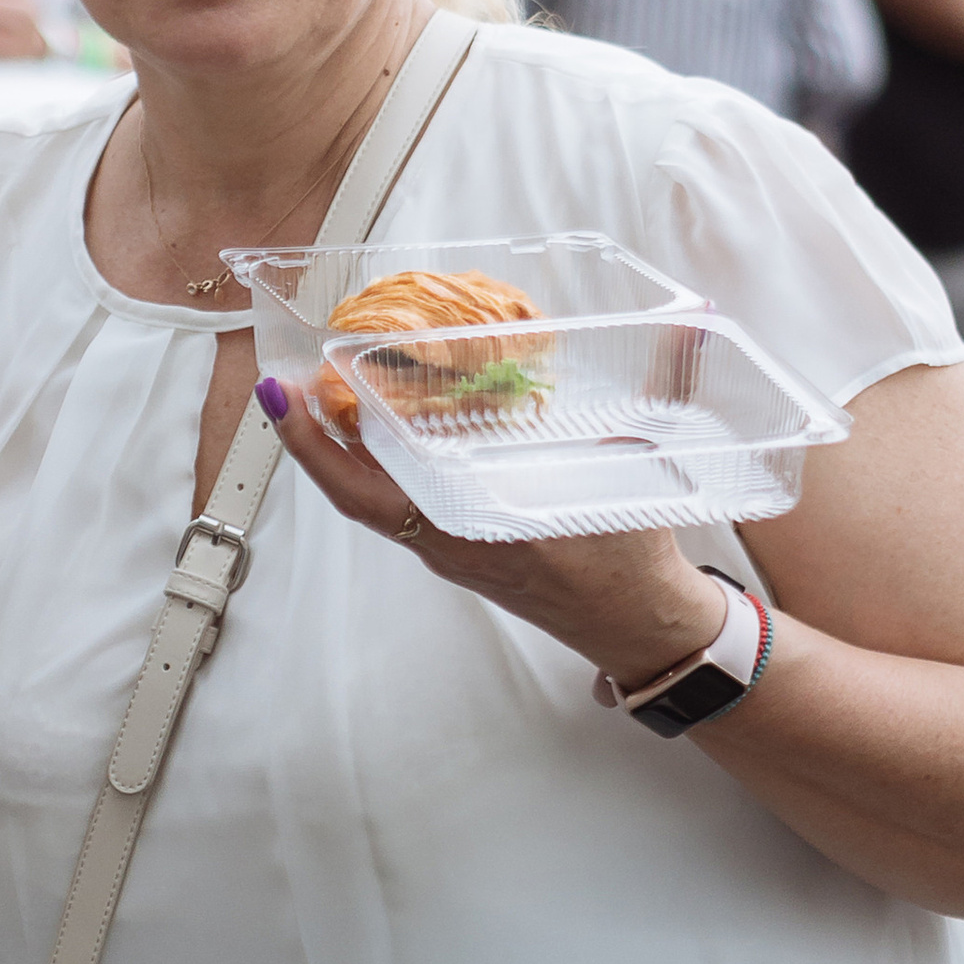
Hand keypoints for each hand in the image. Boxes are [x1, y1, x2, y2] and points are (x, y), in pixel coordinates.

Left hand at [253, 375, 729, 687]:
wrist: (642, 629)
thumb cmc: (632, 563)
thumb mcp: (627, 476)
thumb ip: (635, 401)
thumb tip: (681, 334)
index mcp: (469, 529)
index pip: (365, 491)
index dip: (316, 446)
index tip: (282, 396)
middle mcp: (444, 543)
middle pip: (355, 488)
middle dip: (315, 434)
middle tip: (290, 376)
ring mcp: (450, 549)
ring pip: (377, 495)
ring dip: (347, 447)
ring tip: (330, 389)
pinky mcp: (464, 548)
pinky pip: (406, 503)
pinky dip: (387, 462)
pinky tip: (395, 424)